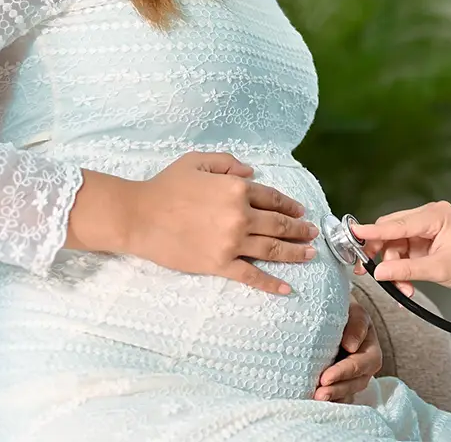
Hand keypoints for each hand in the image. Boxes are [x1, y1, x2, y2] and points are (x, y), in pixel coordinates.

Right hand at [65, 152, 318, 294]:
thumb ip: (227, 163)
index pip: (272, 197)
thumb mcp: (197, 161)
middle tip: (312, 233)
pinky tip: (287, 288)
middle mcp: (240, 215)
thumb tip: (251, 172)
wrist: (139, 216)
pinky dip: (271, 283)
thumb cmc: (165, 186)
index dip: (290, 204)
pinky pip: (251, 275)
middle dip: (299, 229)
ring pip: (272, 249)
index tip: (301, 210)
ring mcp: (232, 242)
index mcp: (236, 188)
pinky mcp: (219, 264)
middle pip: (279, 224)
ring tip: (309, 254)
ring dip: (295, 252)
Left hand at [316, 298, 380, 401]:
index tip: (325, 377)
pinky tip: (314, 402)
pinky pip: (339, 398)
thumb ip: (356, 323)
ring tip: (315, 399)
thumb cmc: (342, 311)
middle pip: (357, 382)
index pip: (362, 364)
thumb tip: (351, 346)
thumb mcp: (353, 310)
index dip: (344, 372)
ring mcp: (353, 378)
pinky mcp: (341, 384)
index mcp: (370, 348)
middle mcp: (365, 366)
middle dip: (338, 389)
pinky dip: (330, 401)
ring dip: (333, 397)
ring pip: (348, 393)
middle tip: (319, 394)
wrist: (329, 313)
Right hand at [350, 201, 450, 296]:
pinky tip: (406, 286)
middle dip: (382, 257)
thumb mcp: (441, 270)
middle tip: (371, 274)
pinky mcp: (424, 242)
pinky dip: (401, 271)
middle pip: (390, 233)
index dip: (372, 231)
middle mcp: (427, 217)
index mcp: (434, 216)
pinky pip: (403, 254)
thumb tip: (379, 273)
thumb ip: (407, 271)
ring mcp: (425, 229)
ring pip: (394, 246)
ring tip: (403, 290)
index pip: (396, 224)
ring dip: (394, 269)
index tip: (352, 235)